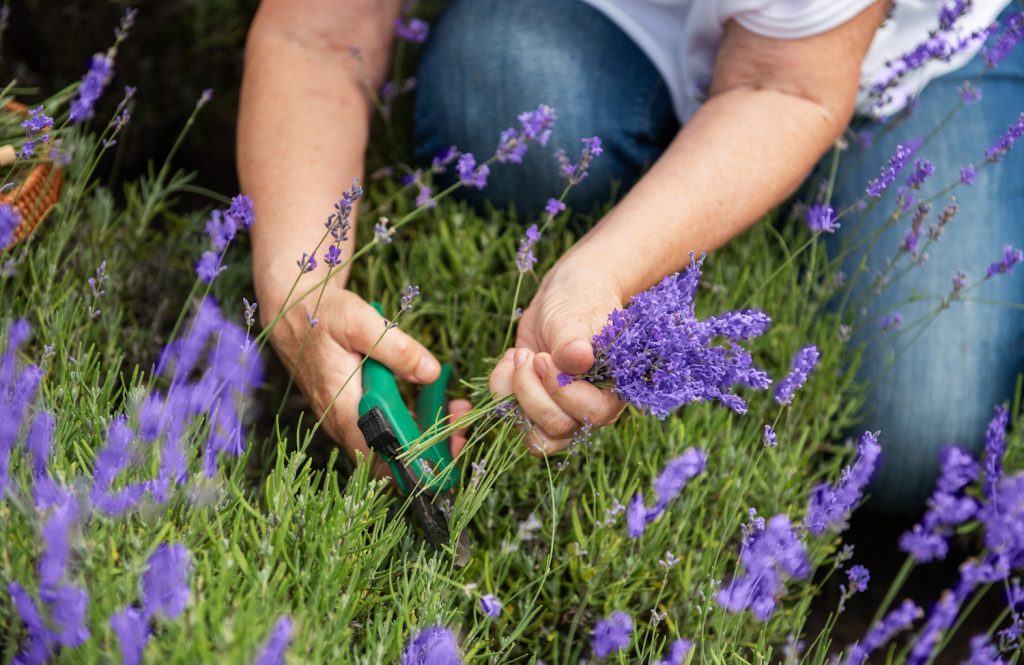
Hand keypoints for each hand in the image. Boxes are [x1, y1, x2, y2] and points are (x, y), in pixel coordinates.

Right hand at [260, 285, 470, 470]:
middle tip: (461, 433)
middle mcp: (341, 422)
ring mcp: (345, 417)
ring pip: (387, 442)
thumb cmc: (323, 314)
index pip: (380, 457)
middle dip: (428, 451)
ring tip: (456, 415)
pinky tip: (435, 404)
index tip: (448, 453)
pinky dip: (411, 420)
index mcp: (343, 409)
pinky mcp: (350, 408)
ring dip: (423, 435)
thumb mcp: (361, 323)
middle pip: (388, 456)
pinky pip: (383, 426)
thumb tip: (432, 373)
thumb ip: (397, 350)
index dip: (415, 464)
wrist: (293, 307)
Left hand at [489, 254, 626, 454]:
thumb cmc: (579, 302)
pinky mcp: (535, 406)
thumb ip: (573, 342)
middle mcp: (589, 410)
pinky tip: (512, 357)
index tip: (544, 356)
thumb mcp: (575, 318)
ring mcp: (561, 412)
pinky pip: (511, 417)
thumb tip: (580, 359)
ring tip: (519, 356)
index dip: (561, 389)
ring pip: (533, 435)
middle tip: (530, 355)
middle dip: (532, 391)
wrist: (564, 295)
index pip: (590, 414)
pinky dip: (501, 388)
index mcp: (613, 392)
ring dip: (515, 396)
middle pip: (557, 428)